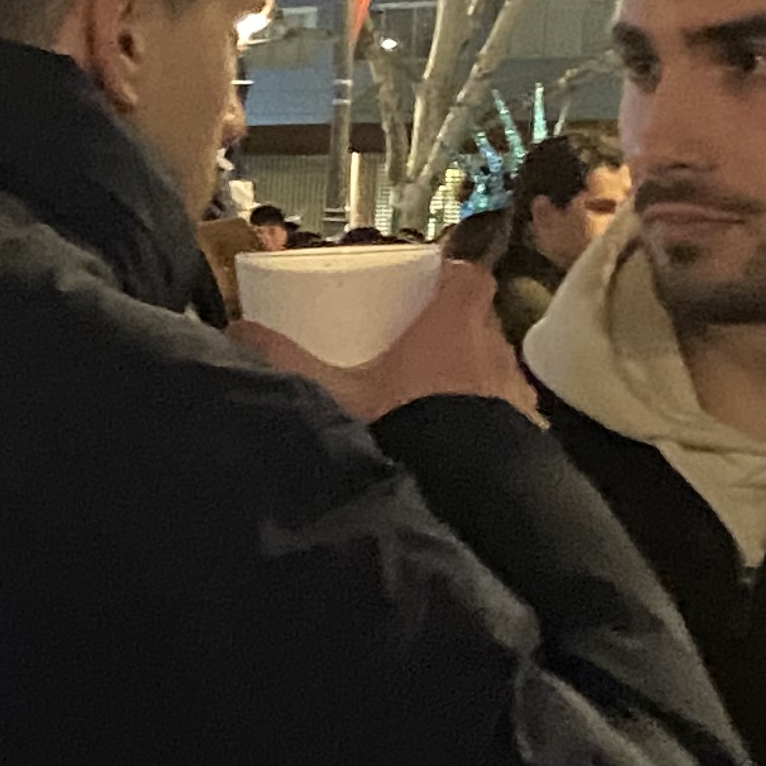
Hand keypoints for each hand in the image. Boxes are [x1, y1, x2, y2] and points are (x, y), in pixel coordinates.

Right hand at [234, 258, 537, 424]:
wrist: (466, 491)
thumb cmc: (405, 426)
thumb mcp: (334, 392)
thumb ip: (287, 359)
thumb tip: (239, 330)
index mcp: (452, 324)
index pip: (469, 276)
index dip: (452, 274)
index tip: (430, 282)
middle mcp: (492, 349)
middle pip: (481, 320)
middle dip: (456, 327)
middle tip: (419, 342)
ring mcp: (514, 390)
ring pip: (494, 365)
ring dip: (473, 371)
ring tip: (438, 392)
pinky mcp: (527, 428)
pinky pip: (508, 409)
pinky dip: (489, 413)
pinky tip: (463, 434)